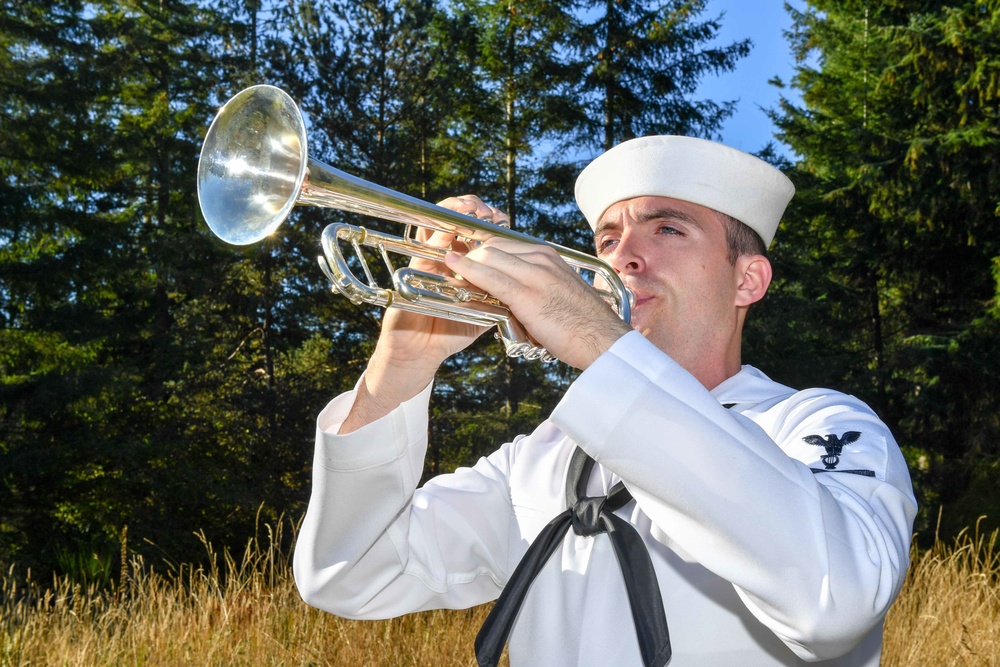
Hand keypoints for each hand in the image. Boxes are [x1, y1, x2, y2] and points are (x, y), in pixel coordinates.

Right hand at [341, 196, 507, 431]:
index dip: (484, 223)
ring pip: (435, 227)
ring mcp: (426, 264)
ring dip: (452, 213)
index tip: (499, 216)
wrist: (420, 354)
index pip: (470, 234)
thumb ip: (498, 297)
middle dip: (469, 212)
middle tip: (486, 208)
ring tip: (470, 205)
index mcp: (459, 267)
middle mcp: (441, 261)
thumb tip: (526, 290)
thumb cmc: (448, 334)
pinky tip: (451, 227)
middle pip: (452, 223)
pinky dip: (438, 237)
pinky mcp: (413, 274)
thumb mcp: (481, 313)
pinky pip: (425, 250)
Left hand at [443, 237, 632, 369]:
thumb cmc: (582, 325)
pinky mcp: (527, 295)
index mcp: (549, 257)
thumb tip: (515, 293)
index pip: (505, 244)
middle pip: (493, 246)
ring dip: (465, 261)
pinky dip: (467, 270)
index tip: (465, 256)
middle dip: (469, 253)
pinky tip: (452, 267)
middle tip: (450, 263)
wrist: (603, 341)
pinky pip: (490, 277)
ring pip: (489, 256)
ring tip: (445, 267)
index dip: (481, 249)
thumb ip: (537, 286)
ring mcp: (535, 274)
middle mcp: (541, 258)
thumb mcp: (559, 294)